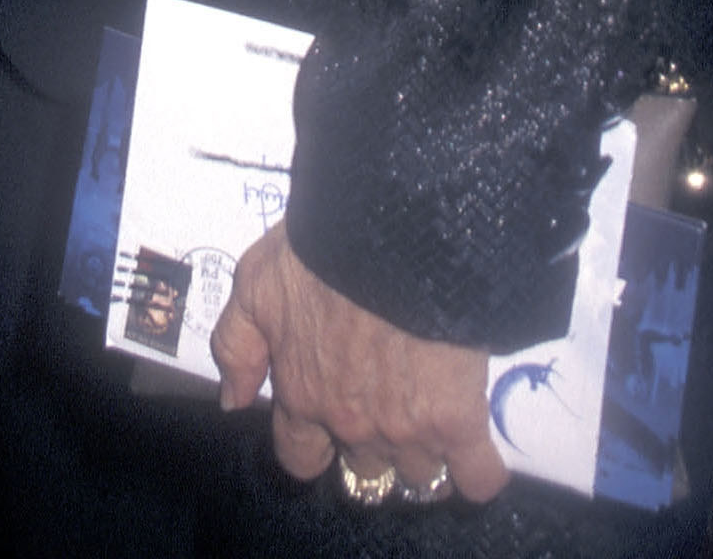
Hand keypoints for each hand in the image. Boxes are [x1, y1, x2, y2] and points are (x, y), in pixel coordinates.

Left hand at [212, 223, 507, 505]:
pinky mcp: (458, 423)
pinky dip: (479, 472)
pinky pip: (477, 478)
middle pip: (363, 472)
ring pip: (418, 478)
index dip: (314, 447)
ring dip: (424, 459)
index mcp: (302, 395)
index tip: (328, 430)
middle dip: (371, 451)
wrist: (390, 233)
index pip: (300, 459)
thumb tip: (233, 404)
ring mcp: (406, 431)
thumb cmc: (318, 252)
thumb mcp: (256, 285)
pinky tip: (474, 452)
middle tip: (385, 412)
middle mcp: (350, 425)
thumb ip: (237, 345)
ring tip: (432, 426)